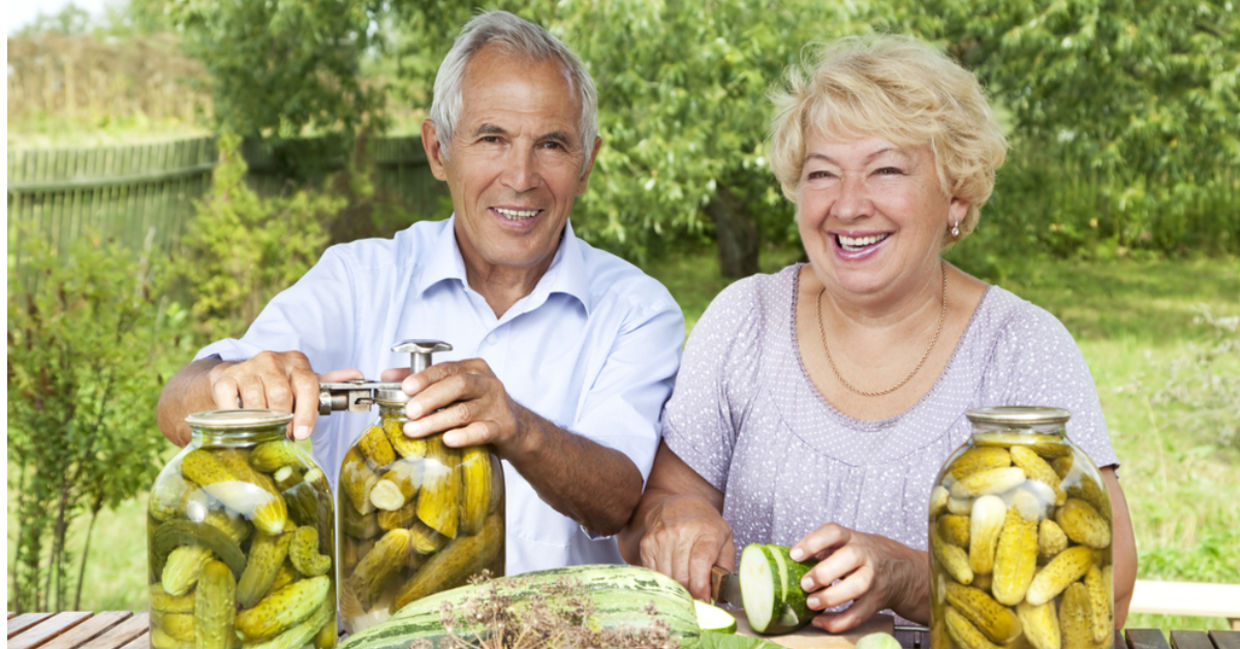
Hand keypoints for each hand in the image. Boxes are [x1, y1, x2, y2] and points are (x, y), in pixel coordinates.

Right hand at [206, 350, 361, 439]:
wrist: (235, 378)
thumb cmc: (276, 386)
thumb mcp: (302, 384)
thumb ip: (327, 383)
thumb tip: (356, 375)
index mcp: (296, 362)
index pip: (307, 385)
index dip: (306, 413)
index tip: (301, 434)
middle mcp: (272, 360)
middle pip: (281, 396)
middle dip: (283, 421)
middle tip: (282, 435)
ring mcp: (247, 367)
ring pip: (256, 401)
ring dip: (260, 421)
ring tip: (262, 429)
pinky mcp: (225, 377)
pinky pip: (230, 401)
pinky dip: (235, 415)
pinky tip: (240, 421)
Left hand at [381, 359, 523, 450]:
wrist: (515, 428)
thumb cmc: (479, 406)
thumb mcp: (455, 389)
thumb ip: (424, 380)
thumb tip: (389, 376)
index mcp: (474, 369)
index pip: (446, 368)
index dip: (425, 377)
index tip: (405, 388)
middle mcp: (487, 383)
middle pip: (458, 385)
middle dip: (430, 398)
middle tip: (409, 411)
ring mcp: (496, 405)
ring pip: (465, 410)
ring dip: (437, 421)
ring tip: (414, 430)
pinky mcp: (503, 427)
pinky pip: (483, 431)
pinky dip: (464, 435)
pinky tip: (448, 440)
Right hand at [636, 494, 734, 600]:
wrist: (679, 504)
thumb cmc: (706, 526)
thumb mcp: (725, 540)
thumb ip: (726, 567)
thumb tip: (721, 593)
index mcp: (706, 532)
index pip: (699, 564)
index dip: (701, 588)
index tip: (705, 601)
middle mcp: (681, 532)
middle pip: (681, 577)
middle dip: (690, 593)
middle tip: (696, 597)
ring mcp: (661, 537)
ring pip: (666, 578)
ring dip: (676, 589)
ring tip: (685, 587)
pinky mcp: (647, 543)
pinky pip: (653, 573)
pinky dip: (663, 581)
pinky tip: (672, 577)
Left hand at [791, 523, 928, 631]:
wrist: (904, 571)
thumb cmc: (866, 556)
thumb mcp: (849, 544)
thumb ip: (825, 549)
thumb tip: (791, 562)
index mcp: (853, 539)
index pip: (834, 532)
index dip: (813, 542)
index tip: (794, 555)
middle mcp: (866, 555)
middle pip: (849, 558)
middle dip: (823, 572)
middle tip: (805, 584)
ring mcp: (874, 578)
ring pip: (857, 587)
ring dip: (831, 597)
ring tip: (811, 603)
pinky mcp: (877, 601)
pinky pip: (859, 614)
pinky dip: (838, 621)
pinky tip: (820, 620)